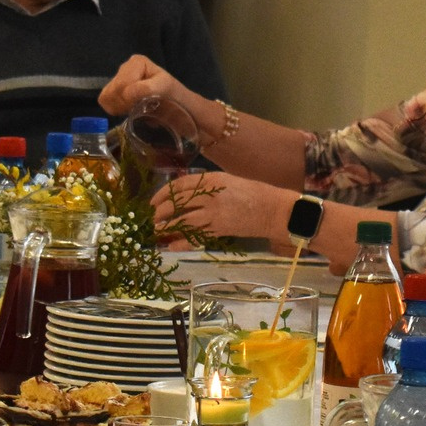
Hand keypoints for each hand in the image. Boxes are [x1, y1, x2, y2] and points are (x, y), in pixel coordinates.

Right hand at [99, 54, 201, 121]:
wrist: (179, 108)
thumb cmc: (175, 97)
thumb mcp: (165, 89)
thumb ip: (146, 89)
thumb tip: (127, 93)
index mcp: (136, 62)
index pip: (122, 85)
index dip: (129, 99)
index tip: (144, 105)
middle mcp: (125, 68)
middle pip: (112, 91)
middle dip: (124, 104)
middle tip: (139, 109)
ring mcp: (118, 80)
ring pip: (106, 98)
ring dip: (120, 107)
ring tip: (135, 109)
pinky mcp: (115, 92)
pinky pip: (105, 102)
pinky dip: (115, 109)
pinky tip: (129, 110)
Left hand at [153, 171, 286, 243]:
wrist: (273, 209)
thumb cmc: (253, 193)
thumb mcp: (227, 181)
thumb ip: (206, 186)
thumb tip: (184, 195)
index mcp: (211, 179)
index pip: (179, 185)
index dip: (162, 194)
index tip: (153, 202)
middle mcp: (210, 195)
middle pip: (177, 203)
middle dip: (161, 211)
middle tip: (153, 218)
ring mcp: (214, 213)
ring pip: (183, 220)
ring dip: (167, 226)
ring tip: (158, 231)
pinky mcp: (219, 229)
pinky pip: (195, 236)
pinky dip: (182, 241)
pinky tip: (172, 245)